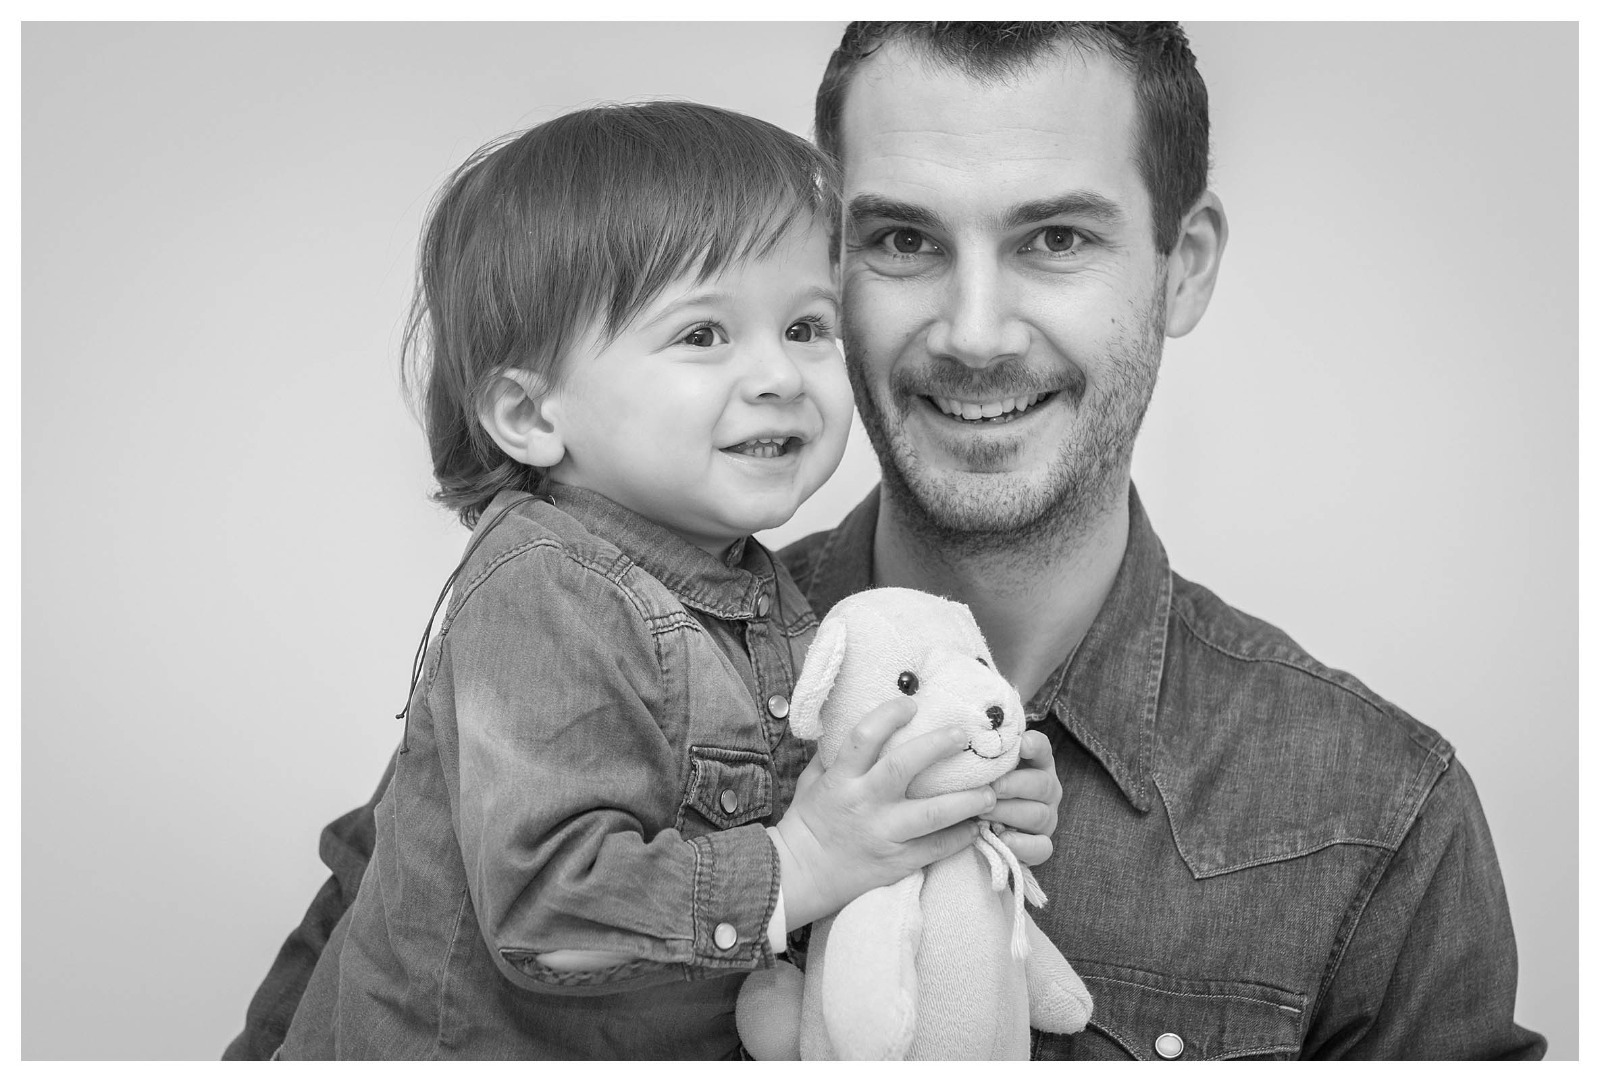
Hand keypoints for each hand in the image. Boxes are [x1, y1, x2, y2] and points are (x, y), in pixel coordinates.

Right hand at [772, 698, 991, 929]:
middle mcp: (865, 802)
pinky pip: (937, 848)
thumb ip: (835, 756)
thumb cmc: (807, 824)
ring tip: (990, 792)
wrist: (800, 876)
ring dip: (966, 801)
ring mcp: (883, 833)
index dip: (889, 715)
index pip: (864, 737)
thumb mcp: (812, 782)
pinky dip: (961, 837)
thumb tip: (855, 723)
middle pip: (904, 766)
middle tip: (963, 735)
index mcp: (842, 779)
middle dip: (938, 746)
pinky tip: (978, 827)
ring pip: (933, 813)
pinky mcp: (897, 862)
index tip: (912, 704)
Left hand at [985, 728, 1060, 866]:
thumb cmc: (976, 785)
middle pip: (1042, 784)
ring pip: (1039, 815)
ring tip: (984, 813)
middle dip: (1014, 785)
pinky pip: (1042, 847)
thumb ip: (977, 751)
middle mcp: (1046, 789)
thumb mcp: (976, 765)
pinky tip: (1002, 838)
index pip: (1042, 749)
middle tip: (991, 787)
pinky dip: (1023, 845)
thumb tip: (955, 731)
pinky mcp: (1040, 845)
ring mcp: (1046, 817)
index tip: (1022, 744)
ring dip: (1010, 813)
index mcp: (1035, 763)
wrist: (975, 824)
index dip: (1035, 745)